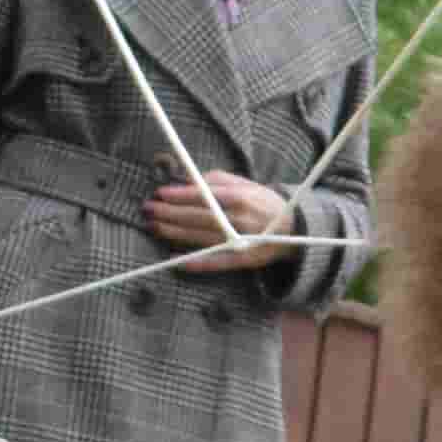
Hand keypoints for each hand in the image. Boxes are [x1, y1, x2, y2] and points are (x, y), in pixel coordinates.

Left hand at [151, 165, 299, 273]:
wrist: (293, 228)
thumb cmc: (261, 202)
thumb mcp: (244, 183)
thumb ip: (216, 180)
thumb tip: (186, 178)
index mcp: (241, 197)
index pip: (204, 195)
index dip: (180, 195)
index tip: (160, 193)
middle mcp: (240, 220)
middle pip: (198, 217)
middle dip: (170, 213)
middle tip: (149, 210)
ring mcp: (241, 242)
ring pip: (201, 238)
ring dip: (174, 233)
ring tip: (154, 227)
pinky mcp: (242, 261)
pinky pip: (214, 262)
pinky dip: (194, 262)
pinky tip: (174, 259)